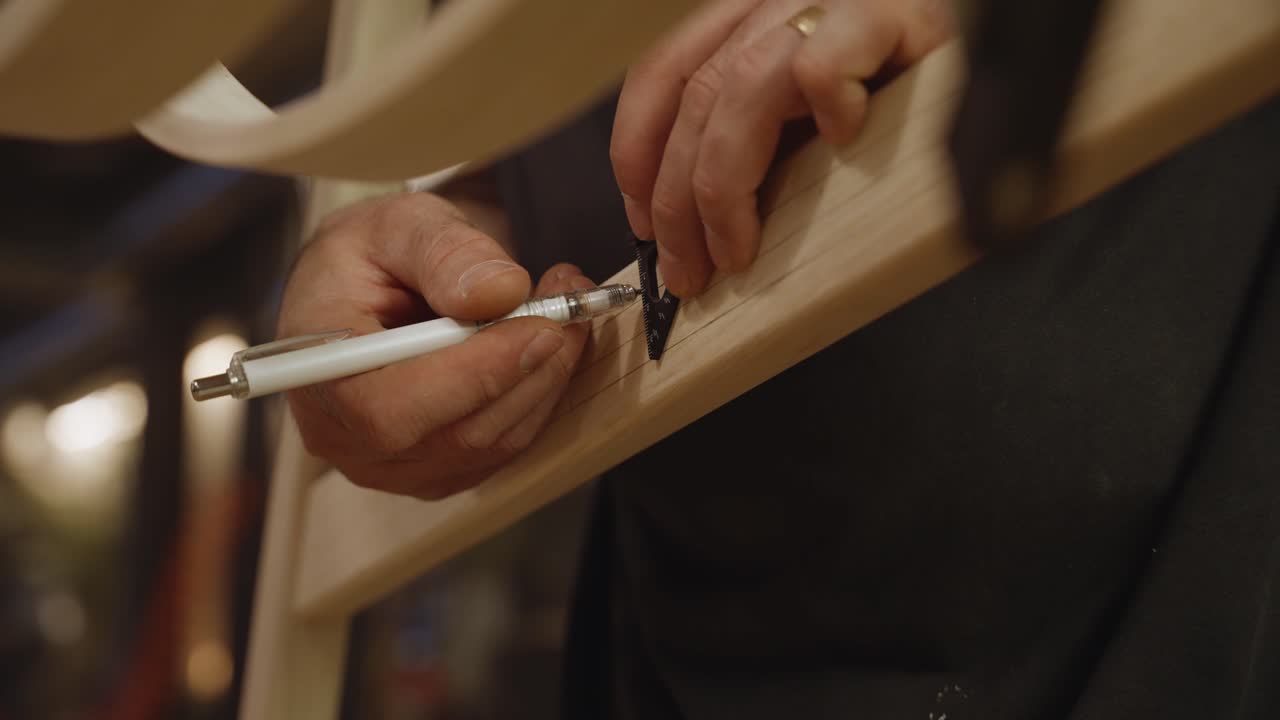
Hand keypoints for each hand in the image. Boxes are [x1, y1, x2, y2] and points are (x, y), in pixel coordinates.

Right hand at [278, 193, 591, 499]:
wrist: (358, 290)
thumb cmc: (369, 255)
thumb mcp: (399, 224)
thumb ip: (445, 253)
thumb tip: (500, 292)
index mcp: (315, 371)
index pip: (391, 408)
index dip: (474, 376)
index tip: (539, 327)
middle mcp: (344, 436)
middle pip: (454, 434)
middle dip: (528, 369)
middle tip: (571, 304)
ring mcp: (388, 466)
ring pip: (489, 444)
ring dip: (543, 380)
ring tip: (565, 312)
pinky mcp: (432, 472)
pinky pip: (501, 450)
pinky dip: (536, 398)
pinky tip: (546, 347)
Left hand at [611, 0, 951, 296]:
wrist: (1005, 27)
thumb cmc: (909, 86)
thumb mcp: (813, 113)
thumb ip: (763, 143)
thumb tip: (698, 228)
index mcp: (757, 16)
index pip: (666, 73)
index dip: (637, 151)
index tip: (645, 223)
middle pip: (698, 97)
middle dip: (678, 200)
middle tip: (687, 271)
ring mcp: (836, 2)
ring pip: (742, 87)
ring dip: (725, 186)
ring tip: (739, 248)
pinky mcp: (894, 12)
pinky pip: (827, 61)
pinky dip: (824, 108)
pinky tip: (843, 143)